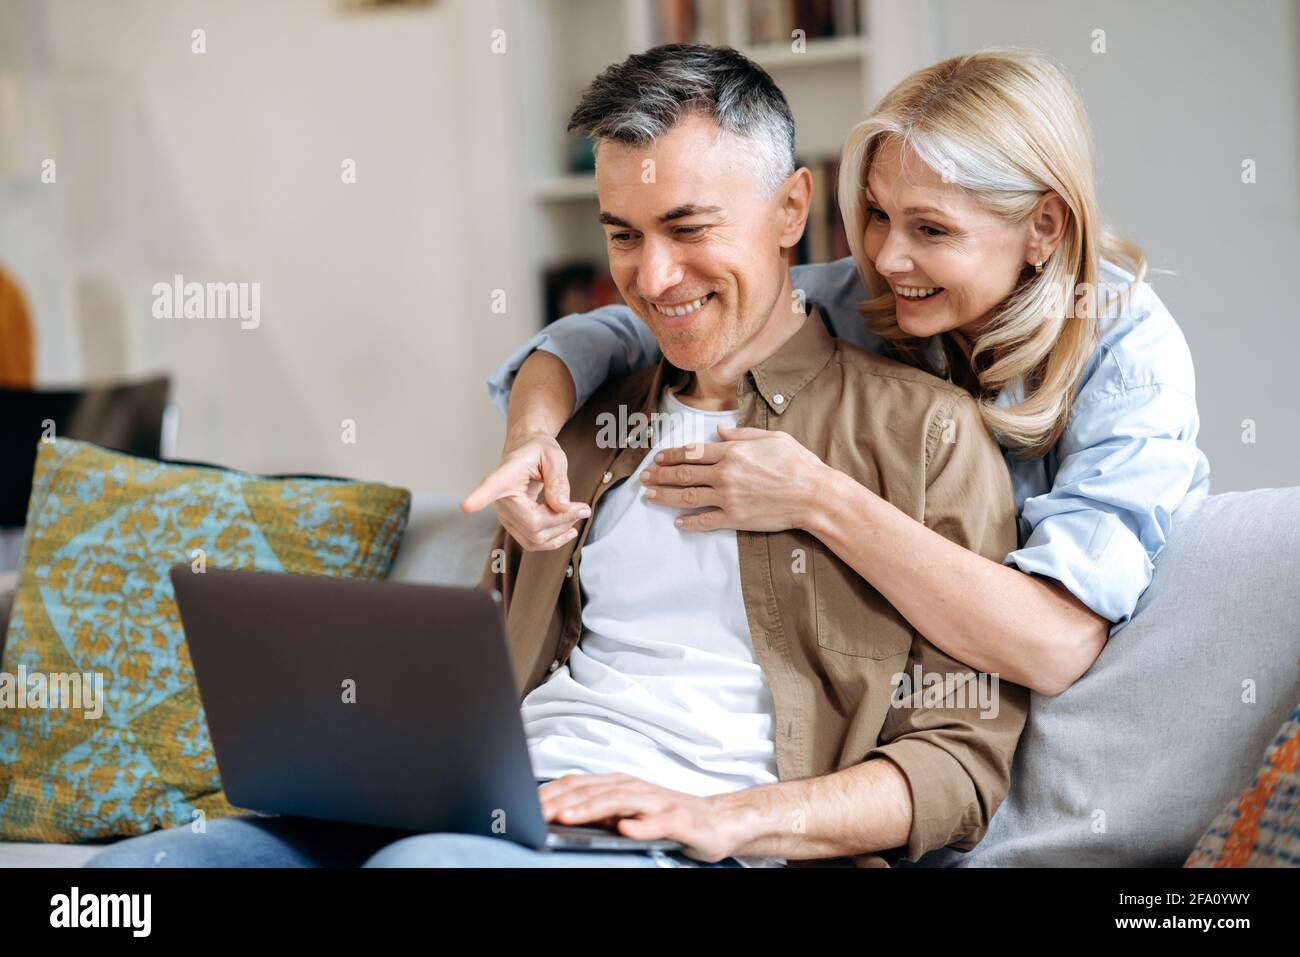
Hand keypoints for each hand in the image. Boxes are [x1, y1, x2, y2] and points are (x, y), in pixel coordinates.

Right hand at [460, 429, 589, 549]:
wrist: (525, 454)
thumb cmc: (539, 451)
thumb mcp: (553, 456)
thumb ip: (558, 480)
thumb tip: (562, 507)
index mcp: (505, 474)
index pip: (491, 486)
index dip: (479, 496)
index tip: (466, 506)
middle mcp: (500, 499)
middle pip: (533, 524)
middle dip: (562, 520)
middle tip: (583, 508)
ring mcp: (504, 516)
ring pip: (535, 538)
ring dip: (561, 531)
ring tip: (579, 513)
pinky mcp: (513, 526)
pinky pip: (533, 542)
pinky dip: (554, 540)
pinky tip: (569, 529)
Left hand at [539, 773, 748, 861]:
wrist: (717, 820)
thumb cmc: (667, 816)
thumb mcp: (625, 812)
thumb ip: (597, 810)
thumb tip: (556, 814)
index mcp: (619, 785)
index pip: (578, 784)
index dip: (551, 793)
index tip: (524, 805)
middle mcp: (635, 788)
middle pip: (592, 791)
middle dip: (562, 802)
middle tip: (535, 814)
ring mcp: (658, 802)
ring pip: (620, 801)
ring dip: (591, 809)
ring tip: (567, 819)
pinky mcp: (680, 819)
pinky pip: (659, 822)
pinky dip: (640, 826)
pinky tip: (625, 830)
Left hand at [639, 425, 830, 532]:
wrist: (814, 495)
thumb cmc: (798, 463)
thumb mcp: (771, 438)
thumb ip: (742, 435)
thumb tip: (720, 431)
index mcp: (733, 452)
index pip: (693, 452)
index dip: (671, 455)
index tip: (657, 458)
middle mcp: (725, 474)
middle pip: (684, 474)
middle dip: (660, 475)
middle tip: (643, 477)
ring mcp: (729, 498)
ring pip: (688, 497)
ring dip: (666, 496)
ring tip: (649, 497)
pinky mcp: (736, 518)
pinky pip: (706, 521)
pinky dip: (690, 522)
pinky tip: (678, 522)